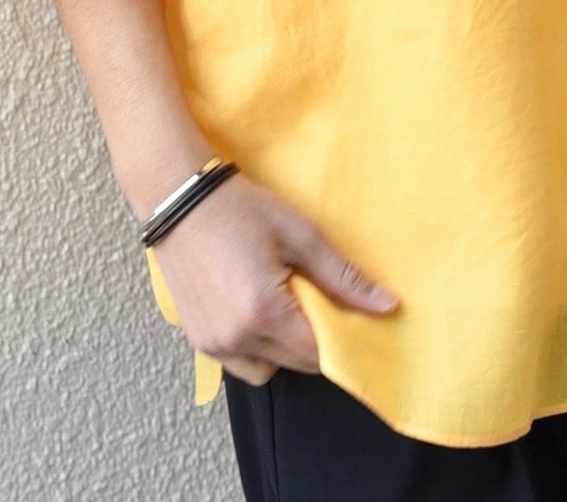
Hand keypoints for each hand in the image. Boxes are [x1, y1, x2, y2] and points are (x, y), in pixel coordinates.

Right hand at [149, 170, 399, 385]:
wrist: (179, 197)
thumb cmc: (240, 208)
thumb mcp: (299, 234)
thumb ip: (343, 277)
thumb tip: (387, 306)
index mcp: (263, 312)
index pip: (318, 355)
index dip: (340, 341)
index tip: (349, 316)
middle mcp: (235, 338)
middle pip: (295, 365)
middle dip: (314, 340)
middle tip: (316, 298)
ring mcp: (212, 344)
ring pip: (267, 369)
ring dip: (284, 348)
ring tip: (284, 302)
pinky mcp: (199, 340)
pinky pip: (240, 362)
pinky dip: (256, 346)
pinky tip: (257, 308)